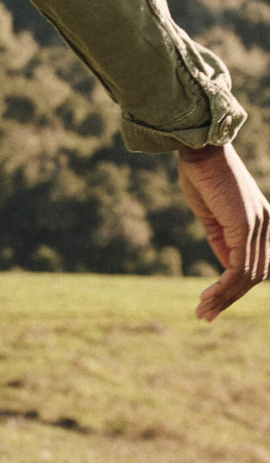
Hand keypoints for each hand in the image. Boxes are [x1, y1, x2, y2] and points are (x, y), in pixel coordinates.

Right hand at [177, 143, 269, 321]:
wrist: (199, 148)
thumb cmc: (201, 174)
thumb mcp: (212, 214)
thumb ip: (223, 239)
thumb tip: (228, 268)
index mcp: (262, 222)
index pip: (256, 265)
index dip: (235, 288)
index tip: (211, 303)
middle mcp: (267, 226)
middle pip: (255, 275)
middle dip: (230, 298)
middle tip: (204, 314)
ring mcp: (259, 226)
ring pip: (247, 276)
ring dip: (224, 297)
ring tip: (202, 310)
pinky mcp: (246, 225)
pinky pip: (238, 267)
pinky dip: (224, 286)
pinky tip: (209, 296)